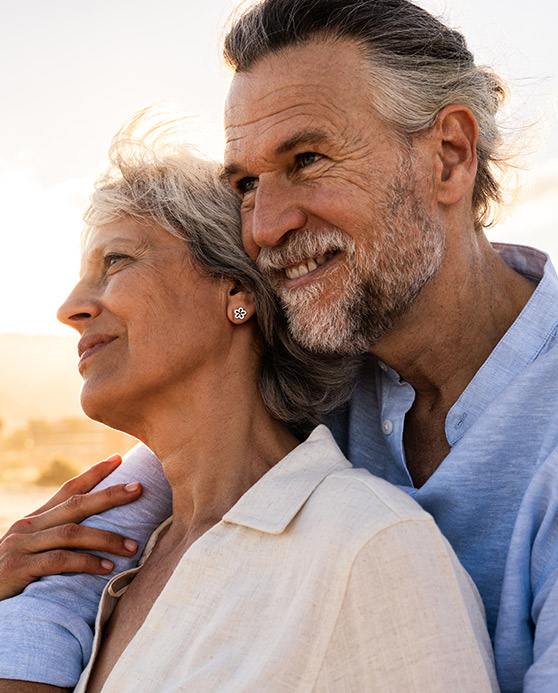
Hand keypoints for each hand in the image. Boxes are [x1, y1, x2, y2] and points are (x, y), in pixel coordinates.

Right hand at [0, 454, 141, 599]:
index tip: (118, 458)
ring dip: (106, 538)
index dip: (94, 473)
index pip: (68, 489)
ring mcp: (22, 546)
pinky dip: (85, 563)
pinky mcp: (18, 569)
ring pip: (72, 533)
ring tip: (132, 547)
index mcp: (34, 520)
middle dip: (110, 495)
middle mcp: (29, 527)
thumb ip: (57, 541)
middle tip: (138, 489)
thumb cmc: (10, 578)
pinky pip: (59, 561)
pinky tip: (106, 569)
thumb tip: (96, 535)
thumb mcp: (31, 552)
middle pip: (76, 504)